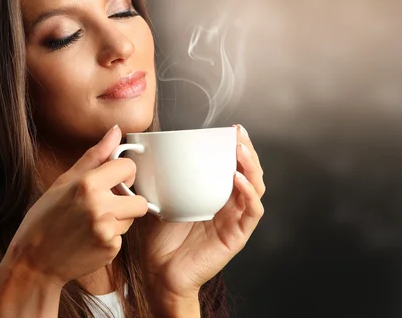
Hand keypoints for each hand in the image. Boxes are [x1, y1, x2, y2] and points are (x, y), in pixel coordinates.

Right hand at [2, 125, 148, 287]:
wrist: (34, 261)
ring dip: (119, 219)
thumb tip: (116, 131)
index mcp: (88, 184)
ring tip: (93, 222)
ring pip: (132, 219)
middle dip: (127, 200)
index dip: (123, 173)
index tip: (113, 180)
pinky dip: (110, 237)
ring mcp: (107, 230)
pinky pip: (122, 237)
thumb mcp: (65, 181)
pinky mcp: (110, 250)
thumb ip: (96, 155)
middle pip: (139, 199)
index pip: (129, 168)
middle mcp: (100, 207)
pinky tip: (90, 238)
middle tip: (106, 203)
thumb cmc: (45, 218)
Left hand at [140, 124, 264, 309]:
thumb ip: (162, 177)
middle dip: (247, 151)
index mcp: (214, 195)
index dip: (236, 147)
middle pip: (249, 172)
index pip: (232, 166)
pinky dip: (248, 194)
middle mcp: (228, 205)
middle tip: (240, 134)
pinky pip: (251, 212)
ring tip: (241, 150)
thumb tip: (146, 150)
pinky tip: (237, 179)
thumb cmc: (160, 239)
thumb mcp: (161, 199)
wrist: (160, 273)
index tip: (232, 129)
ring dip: (251, 167)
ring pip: (255, 188)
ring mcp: (235, 220)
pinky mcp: (237, 235)